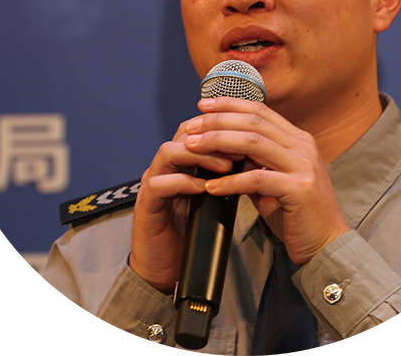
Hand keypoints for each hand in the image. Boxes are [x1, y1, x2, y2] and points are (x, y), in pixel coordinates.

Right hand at [129, 119, 242, 292]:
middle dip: (214, 138)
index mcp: (180, 163)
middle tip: (242, 149)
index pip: (198, 130)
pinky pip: (159, 184)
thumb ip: (225, 178)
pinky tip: (205, 188)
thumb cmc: (191, 232)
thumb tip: (256, 161)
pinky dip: (183, 182)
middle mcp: (163, 168)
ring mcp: (151, 184)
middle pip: (184, 134)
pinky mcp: (145, 206)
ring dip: (200, 156)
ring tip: (226, 167)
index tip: (248, 138)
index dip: (222, 130)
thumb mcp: (213, 198)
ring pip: (168, 152)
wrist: (165, 271)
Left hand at [183, 97, 351, 265]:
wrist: (327, 245)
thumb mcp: (273, 179)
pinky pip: (256, 180)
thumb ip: (254, 162)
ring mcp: (303, 165)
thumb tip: (222, 149)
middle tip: (190, 127)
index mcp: (298, 139)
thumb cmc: (297, 213)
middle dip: (217, 121)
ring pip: (253, 143)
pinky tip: (210, 186)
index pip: (260, 111)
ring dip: (218, 142)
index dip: (230, 104)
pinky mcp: (299, 189)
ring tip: (192, 147)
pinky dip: (230, 181)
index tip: (203, 104)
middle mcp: (303, 146)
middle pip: (253, 122)